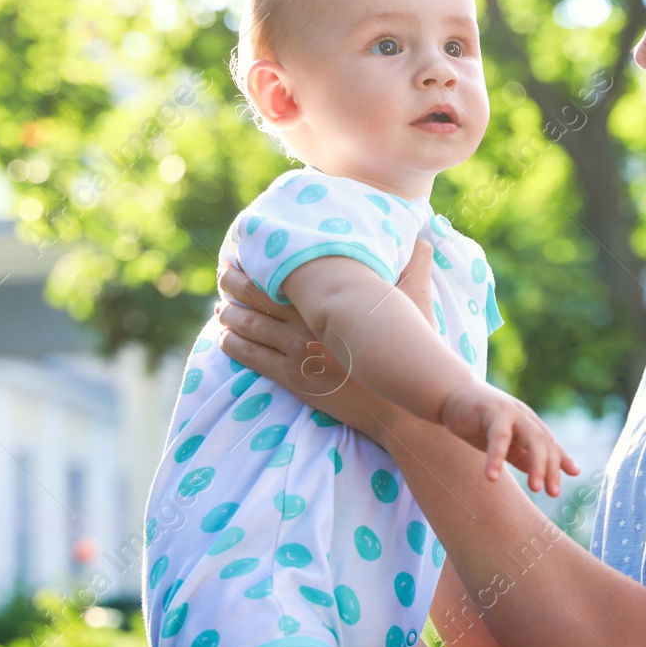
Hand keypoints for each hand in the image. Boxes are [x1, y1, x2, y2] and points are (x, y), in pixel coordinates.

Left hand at [213, 241, 438, 441]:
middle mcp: (308, 323)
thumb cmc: (411, 353)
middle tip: (225, 271)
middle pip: (257, 296)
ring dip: (230, 314)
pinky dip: (233, 345)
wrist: (400, 408)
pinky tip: (224, 337)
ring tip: (222, 305)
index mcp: (331, 301)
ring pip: (249, 327)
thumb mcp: (417, 303)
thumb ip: (416, 267)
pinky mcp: (293, 379)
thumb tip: (423, 238)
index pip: (283, 272)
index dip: (260, 261)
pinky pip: (251, 358)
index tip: (249, 249)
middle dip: (235, 283)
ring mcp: (296, 353)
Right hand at [440, 380, 579, 496]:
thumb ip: (523, 457)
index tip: (558, 490)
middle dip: (550, 468)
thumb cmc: (481, 422)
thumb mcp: (506, 442)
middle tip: (552, 493)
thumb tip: (542, 480)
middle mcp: (525, 417)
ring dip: (536, 463)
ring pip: (532, 438)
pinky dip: (497, 457)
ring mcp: (511, 412)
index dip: (559, 465)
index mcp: (530, 424)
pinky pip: (498, 437)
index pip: (550, 446)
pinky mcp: (491, 411)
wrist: (453, 394)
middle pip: (545, 442)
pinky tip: (492, 477)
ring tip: (535, 488)